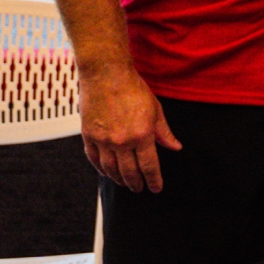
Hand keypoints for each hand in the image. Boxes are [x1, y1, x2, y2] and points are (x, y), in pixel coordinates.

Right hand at [80, 64, 179, 192]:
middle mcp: (122, 141)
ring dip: (118, 179)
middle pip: (129, 171)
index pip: (149, 166)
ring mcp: (103, 139)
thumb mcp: (155, 110)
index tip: (156, 188)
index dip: (154, 180)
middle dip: (136, 183)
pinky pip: (94, 158)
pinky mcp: (88, 135)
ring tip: (124, 183)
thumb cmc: (132, 88)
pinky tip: (106, 172)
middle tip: (139, 189)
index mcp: (142, 135)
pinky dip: (100, 168)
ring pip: (110, 168)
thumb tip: (175, 147)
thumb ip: (164, 132)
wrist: (106, 74)